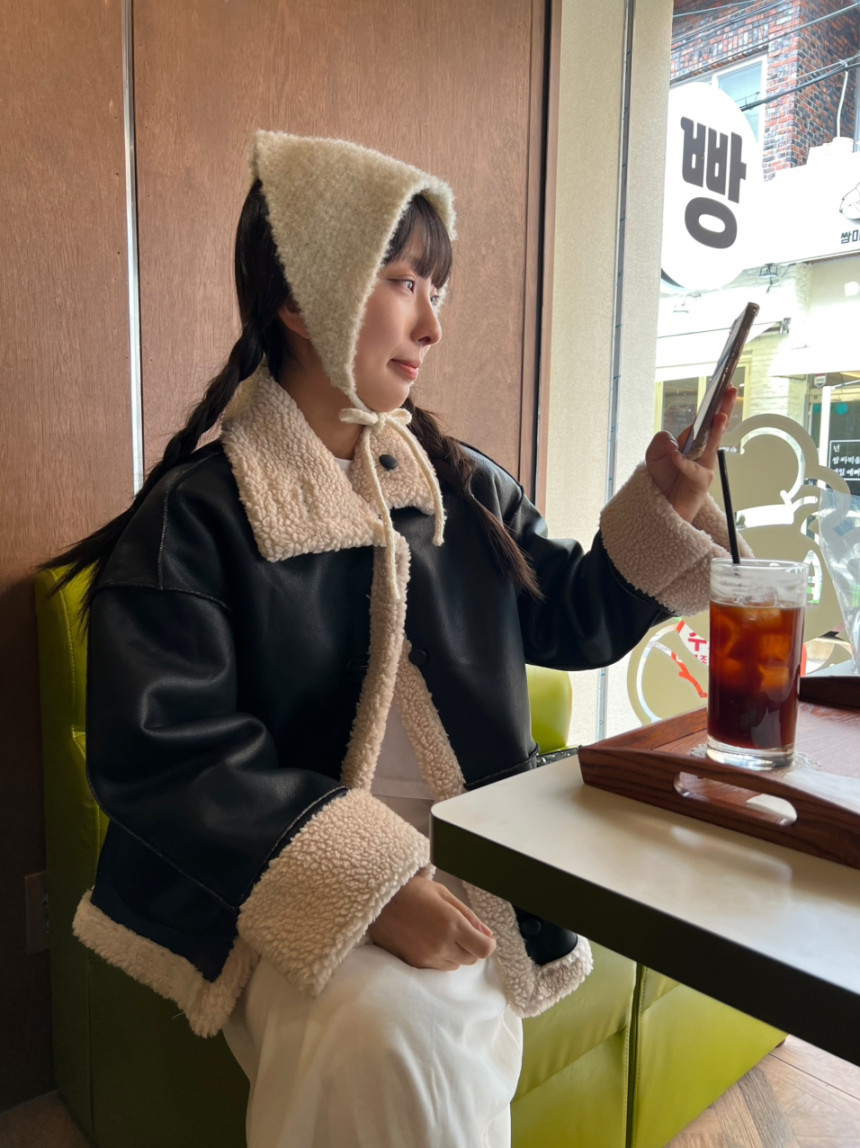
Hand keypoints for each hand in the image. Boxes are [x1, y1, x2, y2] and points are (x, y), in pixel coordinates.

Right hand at [368, 875, 495, 969]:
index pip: (484, 949)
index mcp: (452, 924)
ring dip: (455, 952)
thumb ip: (468, 915)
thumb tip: (487, 933)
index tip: (483, 935)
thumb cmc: (411, 890)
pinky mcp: (414, 963)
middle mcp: (441, 944)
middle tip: (458, 928)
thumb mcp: (443, 893)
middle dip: (471, 946)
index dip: (488, 943)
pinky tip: (429, 940)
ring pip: (455, 965)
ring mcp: (427, 957)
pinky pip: (438, 967)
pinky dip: (440, 957)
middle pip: (471, 959)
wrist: (377, 901)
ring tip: (440, 932)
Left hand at [645, 386, 736, 522]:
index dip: (715, 403)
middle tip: (732, 391)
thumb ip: (660, 443)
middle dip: (724, 408)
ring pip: (711, 447)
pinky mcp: (700, 483)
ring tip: (720, 417)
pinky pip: (693, 471)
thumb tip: (671, 440)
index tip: (723, 386)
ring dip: (716, 431)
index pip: (706, 419)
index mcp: (693, 441)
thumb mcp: (654, 456)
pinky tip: (677, 457)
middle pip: (715, 427)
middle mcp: (702, 452)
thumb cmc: (663, 480)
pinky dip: (684, 464)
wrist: (662, 506)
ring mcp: (704, 467)